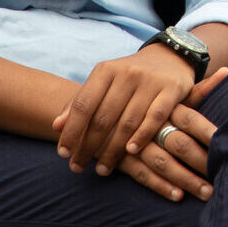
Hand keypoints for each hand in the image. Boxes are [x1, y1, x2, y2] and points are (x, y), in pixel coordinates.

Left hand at [53, 43, 195, 176]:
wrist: (169, 58)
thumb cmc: (128, 77)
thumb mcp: (103, 82)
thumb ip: (80, 102)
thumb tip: (56, 126)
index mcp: (106, 70)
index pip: (83, 104)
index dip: (71, 131)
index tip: (63, 154)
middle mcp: (127, 73)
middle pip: (103, 117)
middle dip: (88, 146)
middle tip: (77, 167)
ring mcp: (150, 81)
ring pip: (127, 122)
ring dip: (113, 150)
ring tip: (102, 169)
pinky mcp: (171, 90)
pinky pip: (155, 118)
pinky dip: (142, 136)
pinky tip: (131, 152)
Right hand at [116, 66, 227, 200]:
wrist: (97, 102)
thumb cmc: (147, 97)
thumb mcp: (170, 92)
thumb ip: (198, 90)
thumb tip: (227, 70)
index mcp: (164, 103)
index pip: (190, 117)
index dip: (206, 131)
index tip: (223, 143)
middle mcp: (150, 121)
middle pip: (179, 143)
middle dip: (201, 161)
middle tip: (222, 176)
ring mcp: (135, 140)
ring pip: (163, 162)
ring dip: (185, 179)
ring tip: (207, 193)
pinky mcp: (121, 156)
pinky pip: (142, 173)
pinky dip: (160, 185)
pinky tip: (178, 195)